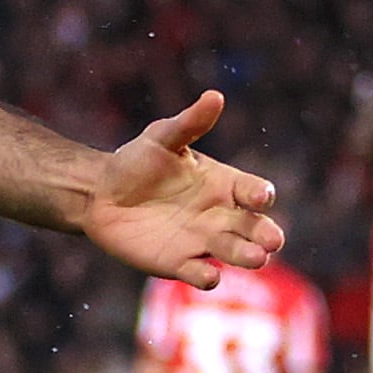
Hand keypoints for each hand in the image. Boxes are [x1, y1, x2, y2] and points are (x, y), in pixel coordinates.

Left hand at [80, 92, 283, 287]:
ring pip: (236, 254)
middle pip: (256, 229)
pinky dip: (207, 277)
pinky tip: (209, 276)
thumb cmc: (137, 161)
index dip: (260, 194)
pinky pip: (201, 274)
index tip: (260, 196)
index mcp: (224, 184)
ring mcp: (203, 242)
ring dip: (247, 257)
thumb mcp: (161, 138)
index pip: (254, 191)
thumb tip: (214, 96)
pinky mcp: (179, 263)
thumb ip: (189, 123)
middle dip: (267, 235)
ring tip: (254, 257)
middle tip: (272, 240)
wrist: (101, 192)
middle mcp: (221, 216)